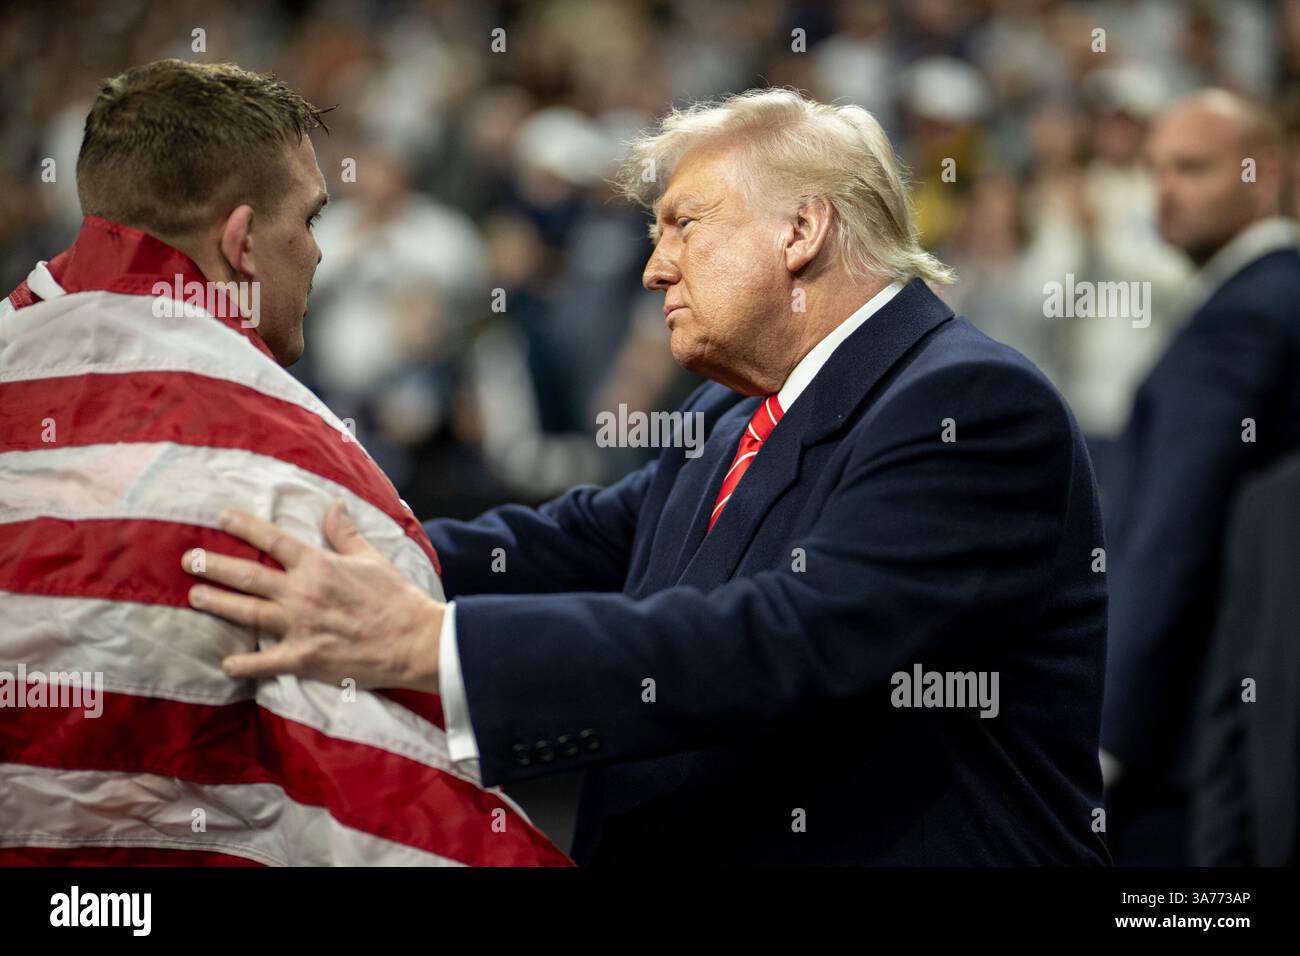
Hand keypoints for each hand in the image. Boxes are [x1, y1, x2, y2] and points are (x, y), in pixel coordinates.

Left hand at [182, 500, 442, 691]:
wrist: (413, 640)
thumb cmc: (395, 597)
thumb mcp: (371, 558)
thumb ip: (345, 533)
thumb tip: (333, 504)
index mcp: (318, 565)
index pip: (273, 540)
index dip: (244, 527)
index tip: (221, 518)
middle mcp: (302, 593)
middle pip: (249, 576)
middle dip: (215, 566)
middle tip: (189, 559)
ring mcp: (299, 626)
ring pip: (247, 613)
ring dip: (218, 603)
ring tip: (195, 596)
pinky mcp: (303, 657)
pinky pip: (264, 662)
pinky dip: (243, 665)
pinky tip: (224, 665)